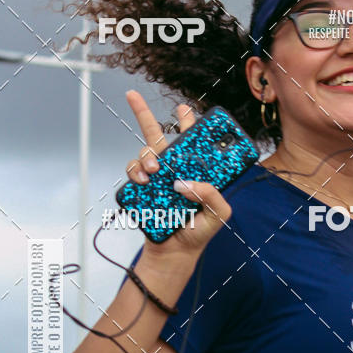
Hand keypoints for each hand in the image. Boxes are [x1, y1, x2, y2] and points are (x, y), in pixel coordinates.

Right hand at [124, 91, 232, 258]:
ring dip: (146, 154)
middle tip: (134, 98)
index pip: (195, 143)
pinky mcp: (142, 190)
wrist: (174, 254)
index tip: (183, 109)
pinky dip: (135, 171)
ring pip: (145, 152)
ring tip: (154, 169)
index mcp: (197, 172)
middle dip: (146, 114)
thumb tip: (184, 182)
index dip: (189, 123)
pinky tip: (143, 180)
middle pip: (161, 137)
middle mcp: (175, 170)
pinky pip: (134, 171)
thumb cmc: (199, 232)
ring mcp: (157, 179)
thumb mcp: (219, 213)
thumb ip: (212, 194)